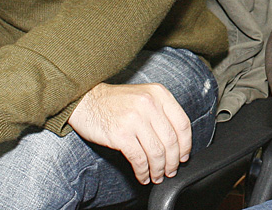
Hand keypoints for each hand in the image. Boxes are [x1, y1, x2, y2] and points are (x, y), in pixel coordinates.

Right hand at [68, 82, 190, 184]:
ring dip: (159, 169)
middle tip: (171, 171)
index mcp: (159, 94)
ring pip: (157, 152)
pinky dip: (143, 171)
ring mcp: (135, 119)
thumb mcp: (144, 96)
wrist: (86, 101)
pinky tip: (143, 176)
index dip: (185, 144)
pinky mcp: (121, 134)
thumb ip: (161, 111)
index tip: (184, 156)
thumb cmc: (115, 101)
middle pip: (171, 140)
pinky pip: (139, 159)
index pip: (182, 123)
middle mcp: (150, 104)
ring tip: (157, 176)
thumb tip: (177, 140)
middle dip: (173, 161)